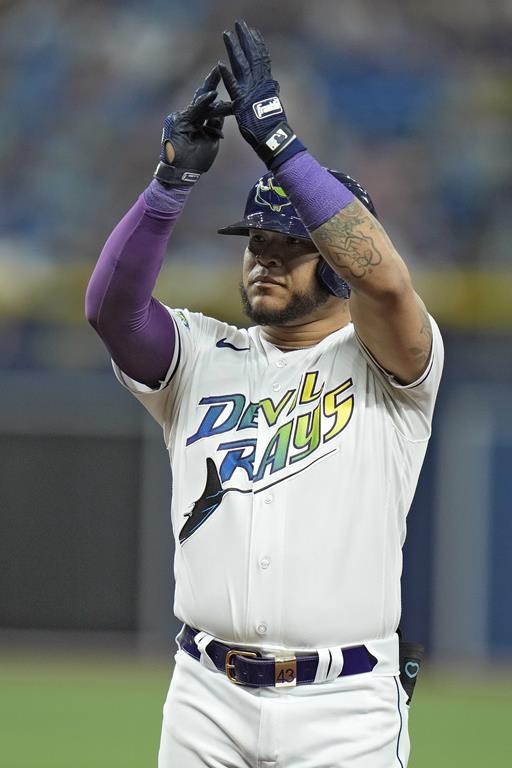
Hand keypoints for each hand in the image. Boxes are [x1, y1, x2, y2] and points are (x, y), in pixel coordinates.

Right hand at [154, 68, 231, 185]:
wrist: (180, 174)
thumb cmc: (196, 162)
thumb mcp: (211, 141)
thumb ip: (214, 127)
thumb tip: (221, 112)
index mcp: (196, 122)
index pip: (209, 106)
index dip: (219, 97)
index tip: (230, 85)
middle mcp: (187, 117)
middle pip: (202, 97)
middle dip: (211, 82)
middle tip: (220, 68)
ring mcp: (182, 118)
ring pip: (199, 102)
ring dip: (209, 88)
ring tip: (218, 73)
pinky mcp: (179, 122)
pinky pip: (194, 111)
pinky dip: (203, 103)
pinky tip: (213, 95)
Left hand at [219, 20, 304, 168]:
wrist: (273, 138)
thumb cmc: (272, 125)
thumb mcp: (273, 104)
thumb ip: (272, 91)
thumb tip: (275, 83)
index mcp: (266, 82)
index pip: (261, 58)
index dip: (257, 44)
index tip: (252, 31)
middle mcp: (259, 83)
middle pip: (252, 56)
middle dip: (245, 39)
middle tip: (240, 23)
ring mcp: (251, 91)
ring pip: (242, 66)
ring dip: (234, 49)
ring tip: (227, 35)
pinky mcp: (242, 103)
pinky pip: (234, 87)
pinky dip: (227, 76)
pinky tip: (220, 65)